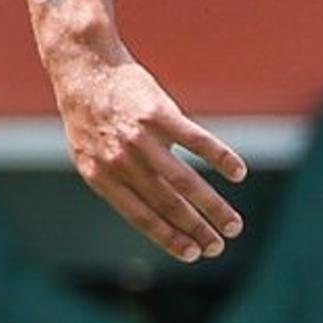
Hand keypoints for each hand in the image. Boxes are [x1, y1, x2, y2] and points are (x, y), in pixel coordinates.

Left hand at [48, 51, 246, 262]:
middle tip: (218, 248)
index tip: (191, 254)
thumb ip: (119, 180)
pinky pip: (196, 141)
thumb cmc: (90, 115)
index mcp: (101, 177)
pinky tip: (238, 173)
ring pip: (184, 181)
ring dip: (212, 206)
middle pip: (166, 204)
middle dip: (196, 230)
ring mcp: (140, 138)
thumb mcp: (91, 154)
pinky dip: (220, 158)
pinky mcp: (158, 113)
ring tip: (233, 225)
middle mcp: (121, 161)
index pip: (140, 216)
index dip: (168, 237)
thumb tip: (152, 208)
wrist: (84, 68)